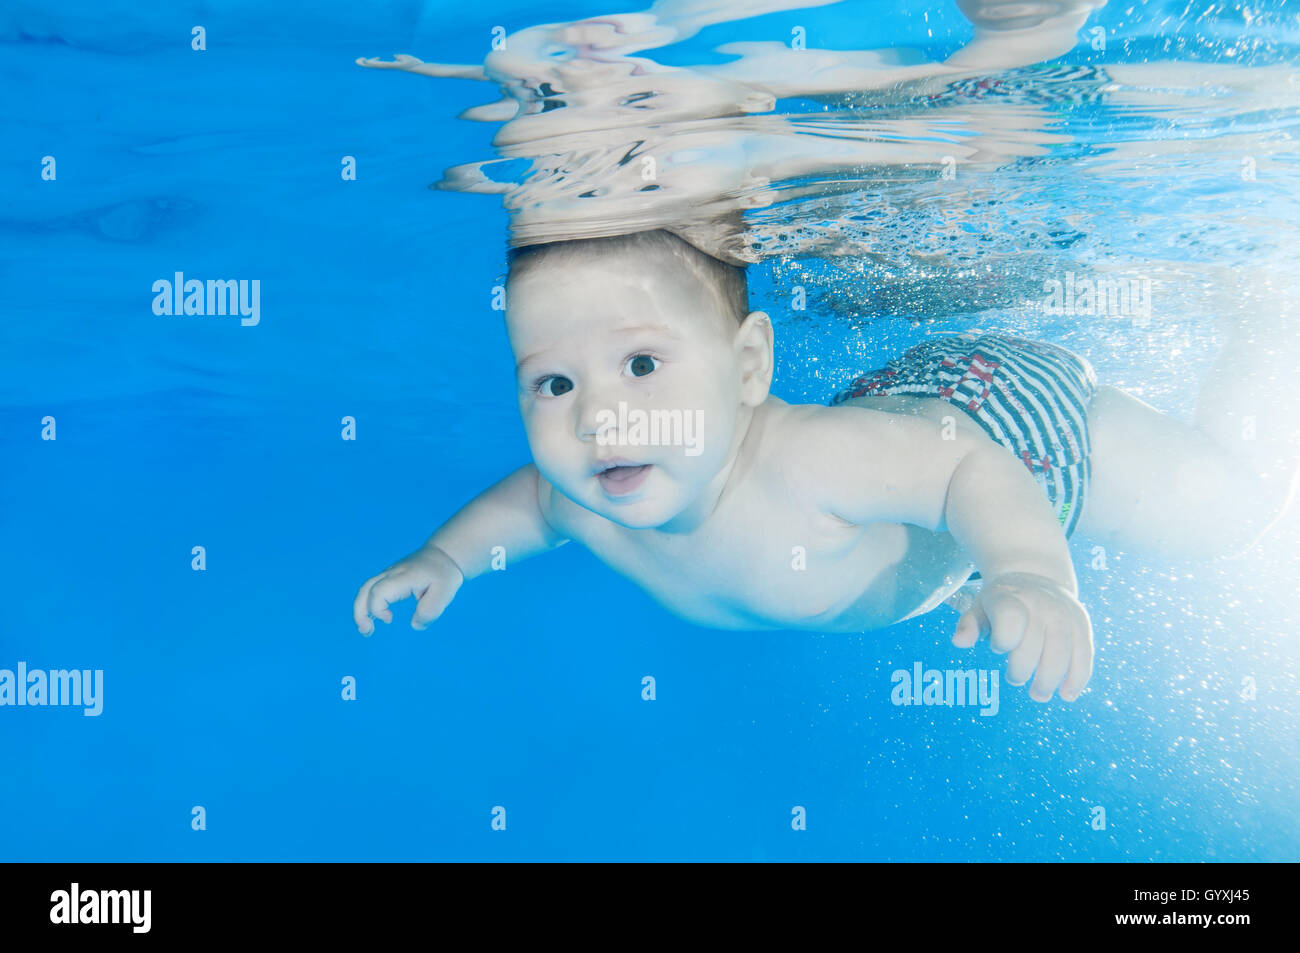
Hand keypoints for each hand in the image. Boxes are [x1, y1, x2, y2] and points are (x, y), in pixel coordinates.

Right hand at [353, 545, 464, 635]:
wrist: (443, 554)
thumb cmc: (444, 574)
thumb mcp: (445, 594)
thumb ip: (430, 611)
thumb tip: (415, 625)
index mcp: (404, 577)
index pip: (379, 592)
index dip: (378, 609)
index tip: (390, 620)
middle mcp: (392, 573)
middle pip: (366, 589)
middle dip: (360, 612)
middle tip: (366, 631)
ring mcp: (389, 573)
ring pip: (365, 589)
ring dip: (361, 609)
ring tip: (366, 630)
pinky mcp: (390, 577)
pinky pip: (372, 589)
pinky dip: (369, 604)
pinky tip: (374, 619)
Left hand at [952, 571, 1092, 701]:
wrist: (1035, 576)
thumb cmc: (1002, 600)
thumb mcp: (980, 606)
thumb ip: (969, 624)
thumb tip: (959, 642)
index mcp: (1011, 599)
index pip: (1010, 624)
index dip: (1002, 642)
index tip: (997, 647)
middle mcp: (1041, 606)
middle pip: (1035, 646)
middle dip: (1022, 670)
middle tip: (1013, 678)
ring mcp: (1064, 615)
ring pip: (1062, 654)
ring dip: (1049, 681)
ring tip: (1038, 694)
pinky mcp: (1082, 625)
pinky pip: (1084, 655)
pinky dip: (1077, 678)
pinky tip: (1067, 694)